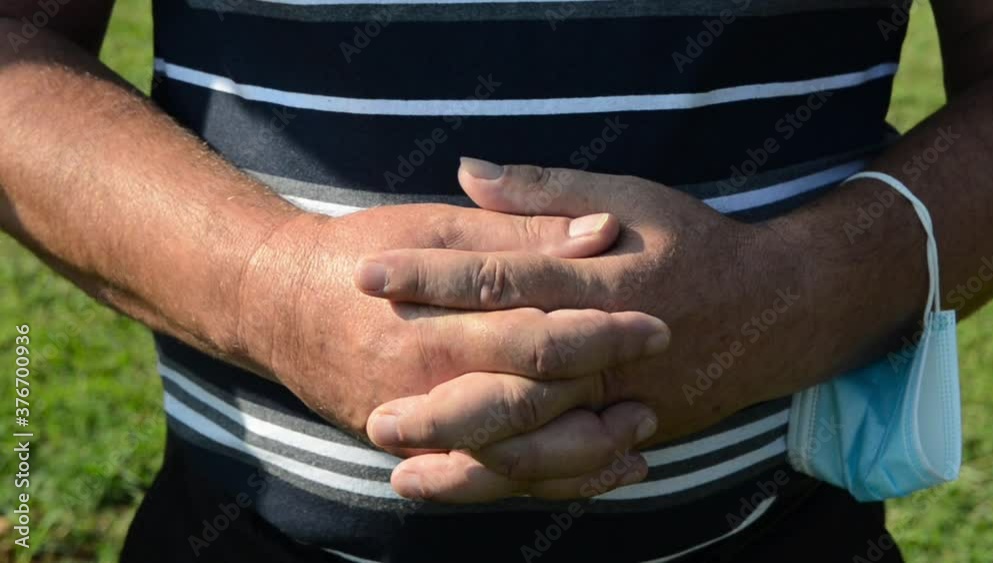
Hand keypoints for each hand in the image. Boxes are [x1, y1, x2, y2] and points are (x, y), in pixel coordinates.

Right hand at [235, 201, 668, 448]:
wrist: (275, 304)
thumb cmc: (359, 252)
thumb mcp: (433, 227)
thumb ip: (516, 234)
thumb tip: (600, 231)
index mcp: (434, 320)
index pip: (535, 334)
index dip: (601, 332)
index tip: (657, 326)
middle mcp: (422, 383)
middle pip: (529, 404)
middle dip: (599, 402)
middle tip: (655, 393)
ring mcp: (411, 425)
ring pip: (509, 458)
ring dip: (579, 456)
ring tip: (637, 442)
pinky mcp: (406, 448)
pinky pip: (481, 478)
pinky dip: (537, 480)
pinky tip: (587, 473)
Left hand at [358, 160, 806, 498]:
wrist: (777, 310)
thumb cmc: (697, 244)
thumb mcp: (631, 197)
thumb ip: (545, 191)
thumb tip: (468, 171)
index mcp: (599, 282)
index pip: (501, 279)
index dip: (432, 276)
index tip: (369, 275)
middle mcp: (606, 352)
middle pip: (513, 384)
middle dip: (440, 402)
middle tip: (375, 413)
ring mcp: (622, 402)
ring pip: (538, 446)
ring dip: (469, 463)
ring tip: (402, 470)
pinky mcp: (631, 432)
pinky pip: (569, 470)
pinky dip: (517, 484)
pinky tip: (469, 487)